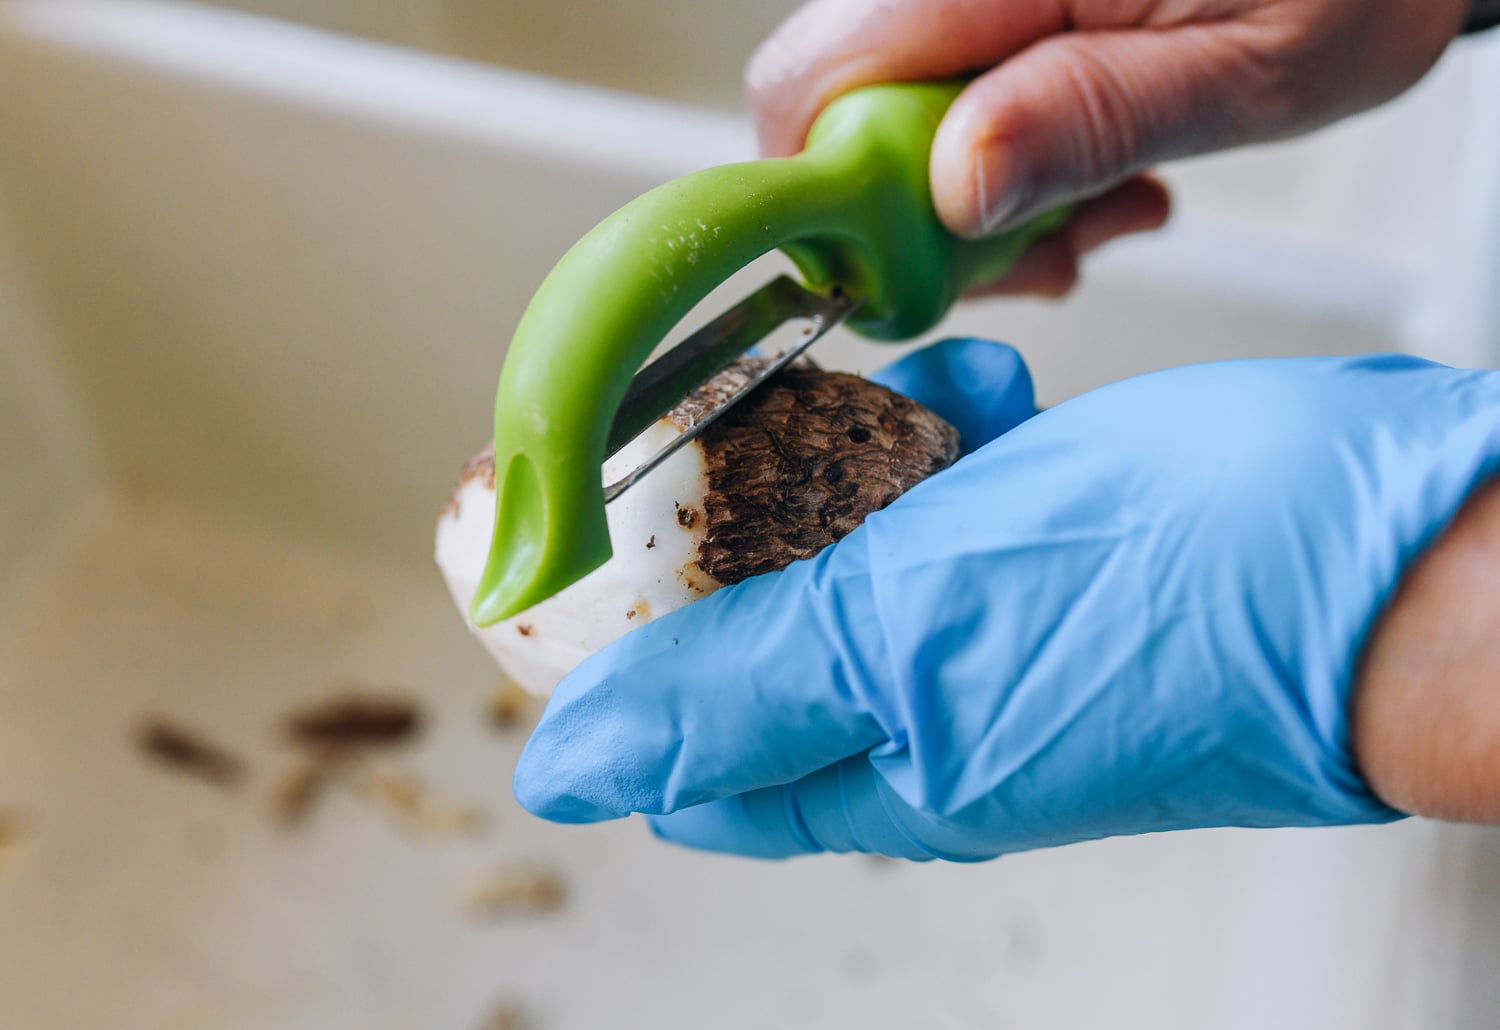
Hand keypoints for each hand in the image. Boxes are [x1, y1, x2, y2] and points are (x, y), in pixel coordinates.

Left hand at [513, 340, 1499, 859]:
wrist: (1406, 558)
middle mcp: (929, 717)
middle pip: (769, 626)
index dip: (626, 656)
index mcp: (875, 767)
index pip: (692, 746)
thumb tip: (572, 767)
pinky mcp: (1058, 564)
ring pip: (862, 540)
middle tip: (795, 441)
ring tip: (936, 413)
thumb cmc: (1176, 612)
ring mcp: (997, 636)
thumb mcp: (906, 640)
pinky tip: (997, 405)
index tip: (601, 548)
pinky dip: (954, 440)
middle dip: (765, 522)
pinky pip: (954, 501)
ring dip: (868, 459)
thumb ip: (732, 695)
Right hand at [747, 0, 1466, 289]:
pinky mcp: (989, 20)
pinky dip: (1006, 170)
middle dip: (922, 216)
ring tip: (1099, 211)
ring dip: (978, 206)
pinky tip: (1098, 175)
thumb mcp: (1243, 71)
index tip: (928, 268)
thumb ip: (1093, 118)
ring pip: (888, 123)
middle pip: (835, 111)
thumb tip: (956, 184)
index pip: (814, 81)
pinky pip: (945, 109)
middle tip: (1046, 250)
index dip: (839, 197)